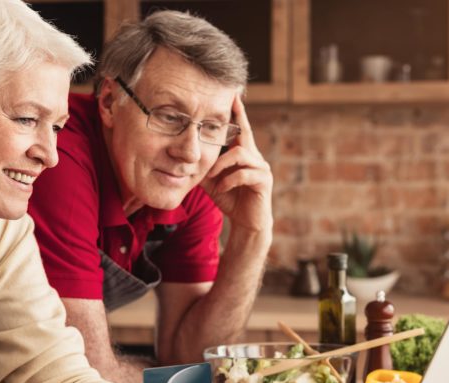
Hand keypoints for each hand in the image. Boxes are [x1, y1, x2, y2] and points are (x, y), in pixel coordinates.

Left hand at [200, 94, 272, 235]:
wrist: (246, 223)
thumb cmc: (230, 198)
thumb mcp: (211, 179)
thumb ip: (203, 165)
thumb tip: (184, 155)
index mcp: (243, 153)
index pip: (240, 128)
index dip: (237, 111)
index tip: (233, 93)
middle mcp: (255, 157)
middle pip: (244, 133)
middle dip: (236, 118)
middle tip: (229, 102)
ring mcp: (262, 168)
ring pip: (240, 153)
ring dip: (221, 164)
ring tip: (212, 176)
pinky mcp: (264, 181)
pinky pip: (244, 173)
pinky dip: (228, 180)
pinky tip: (221, 188)